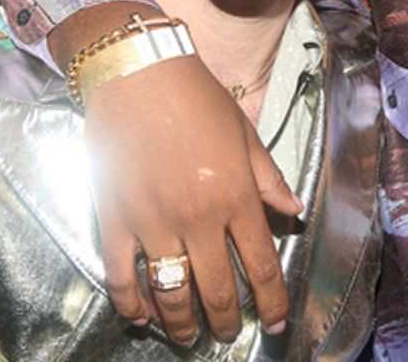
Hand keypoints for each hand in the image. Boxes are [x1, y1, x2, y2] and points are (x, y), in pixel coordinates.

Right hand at [57, 6, 301, 344]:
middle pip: (217, 289)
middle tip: (229, 332)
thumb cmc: (196, 98)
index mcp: (236, 197)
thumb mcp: (245, 134)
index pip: (262, 266)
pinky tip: (141, 317)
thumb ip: (268, 180)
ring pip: (170, 292)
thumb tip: (293, 212)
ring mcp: (153, 221)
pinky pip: (122, 275)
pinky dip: (131, 303)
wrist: (138, 73)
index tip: (274, 324)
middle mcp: (197, 217)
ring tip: (189, 336)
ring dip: (182, 323)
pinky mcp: (114, 218)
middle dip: (226, 320)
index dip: (272, 302)